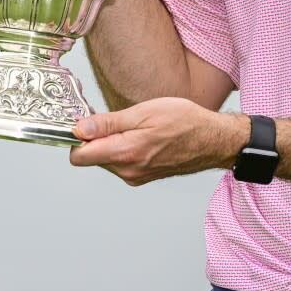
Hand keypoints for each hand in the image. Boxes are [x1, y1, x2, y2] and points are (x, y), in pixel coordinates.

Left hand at [67, 98, 248, 185]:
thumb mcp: (143, 112)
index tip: (85, 121)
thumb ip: (108, 123)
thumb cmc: (184, 122)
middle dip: (95, 138)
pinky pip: (121, 164)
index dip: (77, 137)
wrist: (212, 140)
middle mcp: (127, 171)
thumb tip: (80, 129)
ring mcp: (136, 177)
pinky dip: (123, 149)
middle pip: (91, 157)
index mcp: (125, 154)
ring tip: (133, 126)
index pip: (79, 156)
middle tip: (115, 118)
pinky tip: (141, 136)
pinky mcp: (142, 177)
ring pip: (106, 160)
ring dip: (111, 143)